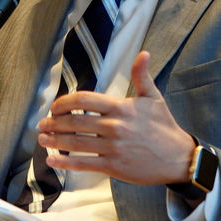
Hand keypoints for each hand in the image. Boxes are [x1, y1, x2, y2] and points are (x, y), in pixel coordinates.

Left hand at [37, 50, 195, 184]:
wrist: (178, 158)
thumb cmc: (163, 126)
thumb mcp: (153, 97)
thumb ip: (142, 75)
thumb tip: (143, 54)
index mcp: (121, 107)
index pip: (84, 100)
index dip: (64, 102)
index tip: (55, 107)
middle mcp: (115, 126)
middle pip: (75, 122)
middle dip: (54, 123)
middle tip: (42, 124)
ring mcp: (113, 148)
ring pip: (76, 143)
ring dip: (55, 141)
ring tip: (42, 139)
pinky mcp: (113, 166)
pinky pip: (84, 164)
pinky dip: (65, 164)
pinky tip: (52, 161)